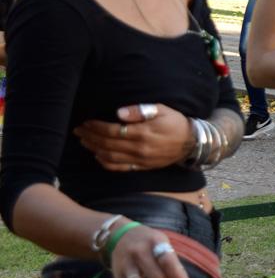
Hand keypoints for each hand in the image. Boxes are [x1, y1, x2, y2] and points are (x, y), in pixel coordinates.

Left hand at [74, 103, 193, 171]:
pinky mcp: (142, 166)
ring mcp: (140, 159)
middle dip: (90, 136)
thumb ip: (140, 110)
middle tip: (78, 130)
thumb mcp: (162, 110)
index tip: (86, 121)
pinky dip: (105, 163)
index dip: (96, 127)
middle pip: (107, 144)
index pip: (112, 131)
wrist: (192, 143)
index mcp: (143, 133)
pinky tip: (97, 156)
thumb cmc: (175, 122)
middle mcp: (139, 148)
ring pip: (110, 157)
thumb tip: (118, 113)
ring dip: (94, 149)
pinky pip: (119, 167)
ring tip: (84, 141)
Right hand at [109, 222, 196, 277]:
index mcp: (155, 241)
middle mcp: (138, 252)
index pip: (167, 261)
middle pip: (155, 277)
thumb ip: (177, 268)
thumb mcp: (165, 246)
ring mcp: (125, 264)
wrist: (120, 235)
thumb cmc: (149, 244)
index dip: (178, 277)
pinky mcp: (116, 276)